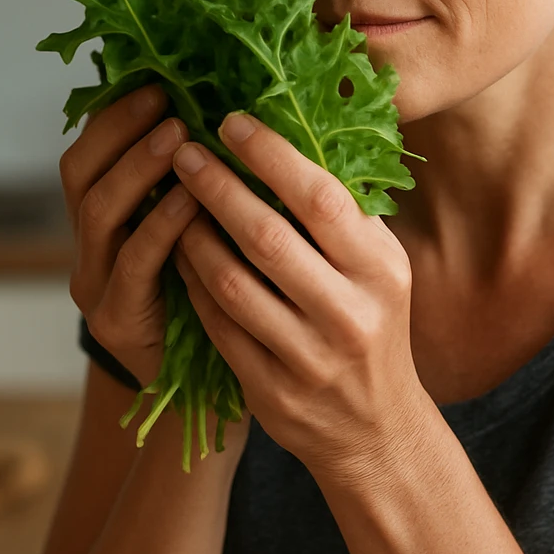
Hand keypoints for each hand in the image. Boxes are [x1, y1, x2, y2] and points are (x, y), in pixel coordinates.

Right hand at [57, 84, 199, 387]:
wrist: (207, 397)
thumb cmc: (217, 300)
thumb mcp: (204, 233)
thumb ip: (204, 184)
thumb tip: (235, 112)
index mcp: (108, 218)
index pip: (93, 148)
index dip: (117, 110)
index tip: (157, 74)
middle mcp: (90, 246)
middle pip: (80, 172)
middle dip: (120, 128)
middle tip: (165, 97)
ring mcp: (96, 285)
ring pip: (97, 212)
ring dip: (137, 168)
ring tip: (177, 137)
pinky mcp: (117, 321)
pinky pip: (133, 263)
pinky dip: (160, 224)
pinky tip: (190, 200)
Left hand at [168, 111, 428, 481]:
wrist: (377, 431)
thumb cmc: (374, 325)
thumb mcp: (382, 267)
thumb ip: (346, 212)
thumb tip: (298, 128)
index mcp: (381, 270)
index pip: (321, 198)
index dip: (272, 156)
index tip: (231, 122)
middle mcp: (350, 313)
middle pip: (268, 237)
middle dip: (218, 188)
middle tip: (184, 151)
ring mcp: (309, 358)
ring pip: (233, 283)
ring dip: (193, 235)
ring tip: (171, 198)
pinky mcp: (272, 391)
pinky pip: (218, 325)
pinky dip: (193, 283)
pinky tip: (178, 252)